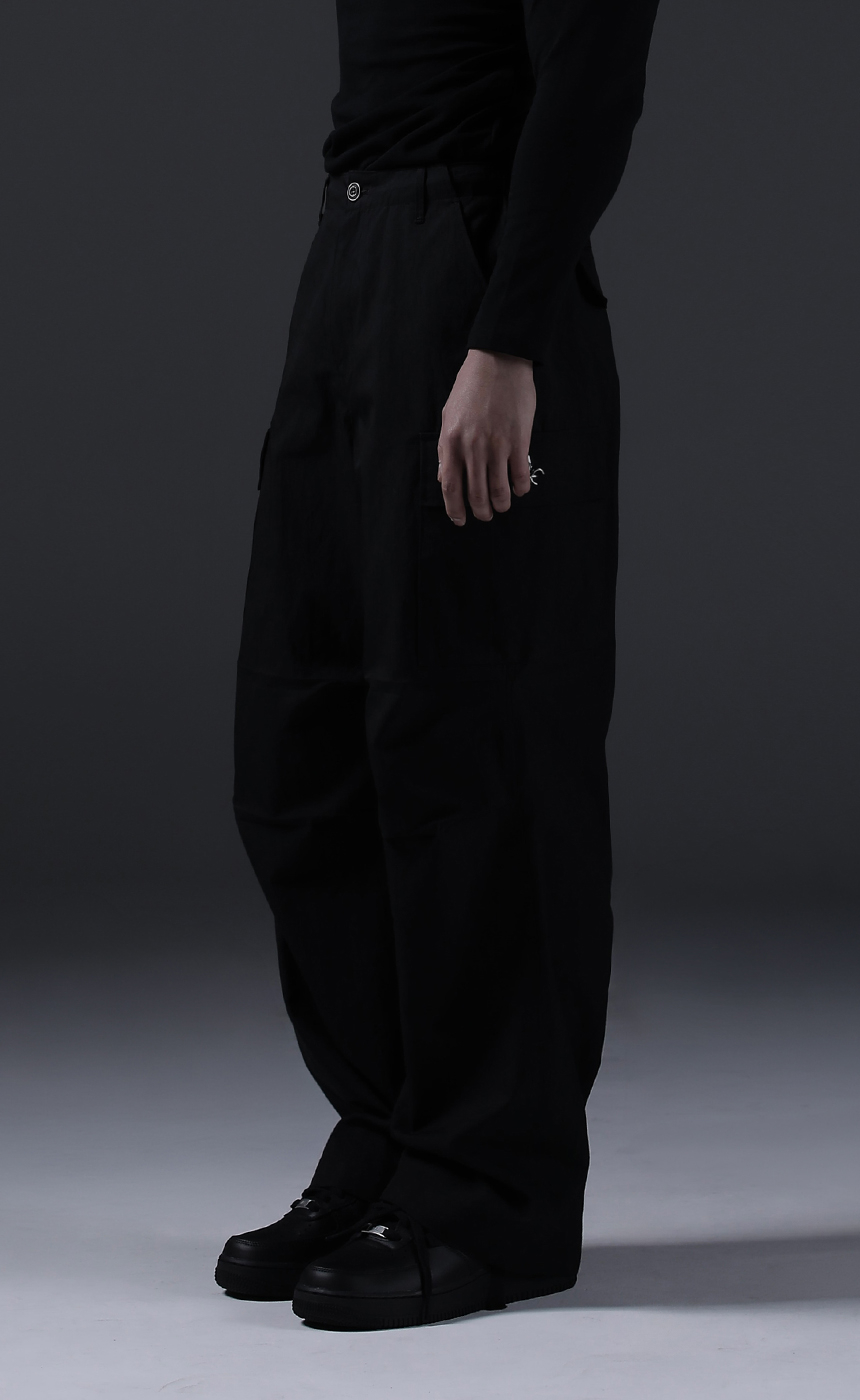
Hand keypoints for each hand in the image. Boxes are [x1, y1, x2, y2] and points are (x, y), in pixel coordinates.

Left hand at [437, 349, 535, 524]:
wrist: (498, 360)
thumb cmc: (471, 387)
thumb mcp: (449, 416)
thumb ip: (447, 450)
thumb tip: (446, 478)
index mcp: (451, 442)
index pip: (450, 487)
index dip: (455, 509)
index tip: (460, 520)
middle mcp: (472, 447)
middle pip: (475, 494)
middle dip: (481, 511)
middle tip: (486, 514)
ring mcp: (496, 445)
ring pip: (499, 490)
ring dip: (501, 504)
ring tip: (502, 506)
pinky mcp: (519, 440)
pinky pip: (520, 475)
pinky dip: (520, 488)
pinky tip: (519, 489)